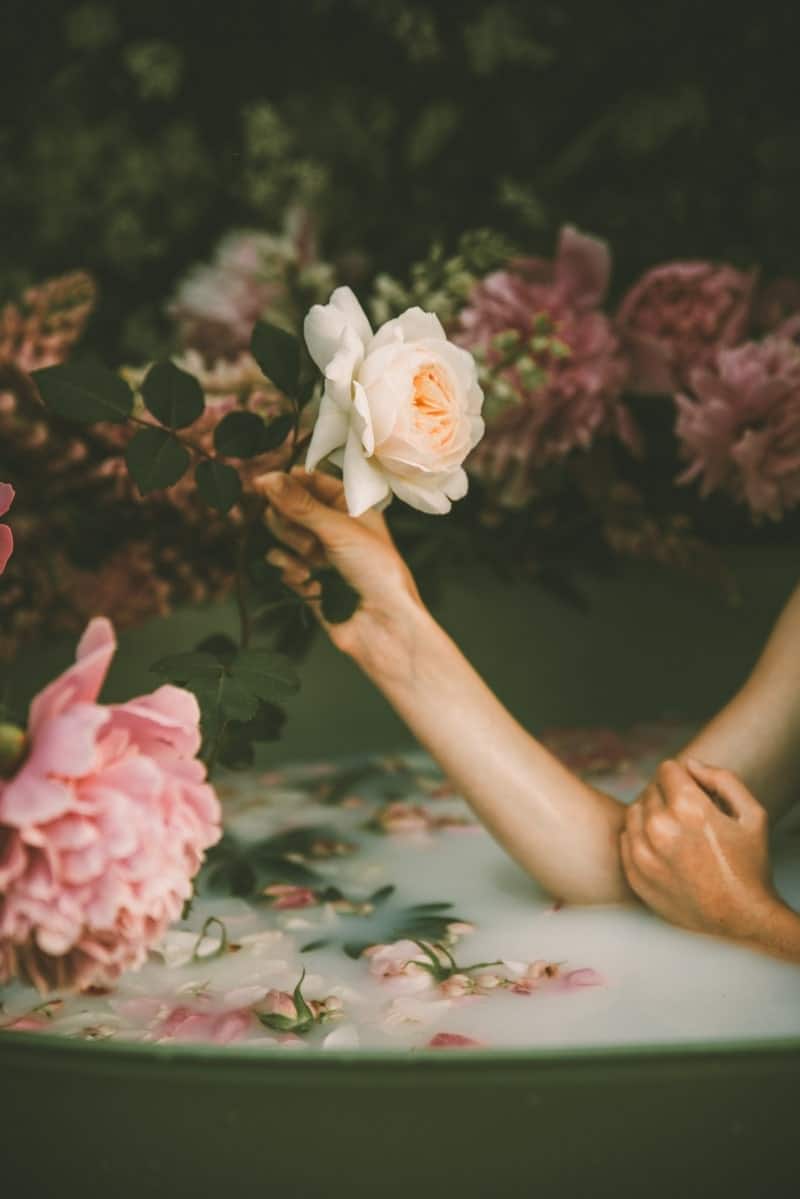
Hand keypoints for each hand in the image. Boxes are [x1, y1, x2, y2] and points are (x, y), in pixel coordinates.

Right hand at [253, 467, 424, 668]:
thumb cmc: (377, 571)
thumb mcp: (339, 529)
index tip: (262, 484)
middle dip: (291, 523)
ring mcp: (316, 551)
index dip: (286, 482)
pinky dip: (289, 570)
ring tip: (314, 564)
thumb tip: (267, 478)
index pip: (309, 480)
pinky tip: (308, 581)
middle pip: (287, 506)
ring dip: (291, 547)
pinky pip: (279, 562)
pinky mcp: (304, 576)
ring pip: (280, 533)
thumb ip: (300, 504)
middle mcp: (331, 524)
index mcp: (349, 505)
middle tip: (309, 541)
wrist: (382, 625)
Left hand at [620, 758, 780, 944]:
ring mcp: (643, 853)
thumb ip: (722, 778)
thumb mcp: (752, 814)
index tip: (695, 793)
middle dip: (669, 796)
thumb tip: (690, 763)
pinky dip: (641, 838)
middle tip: (690, 819)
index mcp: (688, 808)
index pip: (667, 769)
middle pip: (651, 790)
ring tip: (676, 833)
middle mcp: (660, 828)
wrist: (741, 920)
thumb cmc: (749, 866)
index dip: (683, 777)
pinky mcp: (634, 874)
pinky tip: (664, 851)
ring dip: (651, 815)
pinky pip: (626, 839)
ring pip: (635, 812)